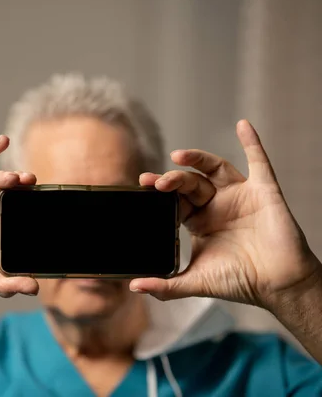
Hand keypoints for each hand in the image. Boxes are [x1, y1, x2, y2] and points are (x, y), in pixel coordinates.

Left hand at [131, 120, 320, 307]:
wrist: (278, 286)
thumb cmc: (240, 282)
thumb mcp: (196, 282)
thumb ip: (166, 286)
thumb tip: (134, 286)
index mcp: (199, 222)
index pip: (174, 200)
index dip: (159, 193)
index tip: (142, 186)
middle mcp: (216, 205)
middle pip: (189, 183)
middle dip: (171, 180)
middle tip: (154, 182)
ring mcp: (239, 196)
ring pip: (214, 168)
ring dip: (196, 159)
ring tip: (177, 156)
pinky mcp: (263, 191)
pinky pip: (259, 161)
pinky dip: (252, 142)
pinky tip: (242, 126)